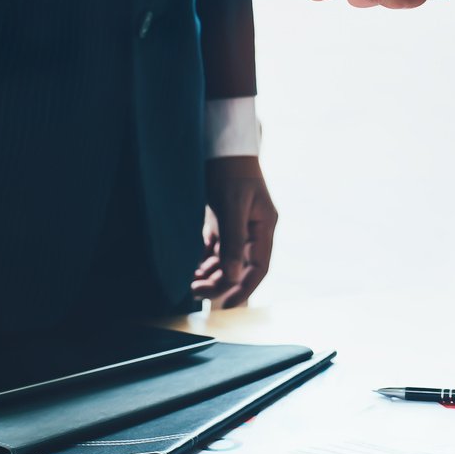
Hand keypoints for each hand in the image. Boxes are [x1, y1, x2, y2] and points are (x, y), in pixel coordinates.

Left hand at [191, 156, 277, 308]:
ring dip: (210, 274)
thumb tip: (233, 276)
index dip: (245, 288)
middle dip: (219, 282)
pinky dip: (205, 261)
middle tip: (194, 291)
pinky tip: (192, 268)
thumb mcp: (232, 206)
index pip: (260, 267)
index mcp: (264, 227)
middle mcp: (253, 230)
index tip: (226, 305)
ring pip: (226, 261)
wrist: (220, 147)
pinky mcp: (223, 223)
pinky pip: (216, 250)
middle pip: (240, 267)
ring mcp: (238, 227)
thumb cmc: (230, 172)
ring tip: (190, 282)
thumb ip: (233, 241)